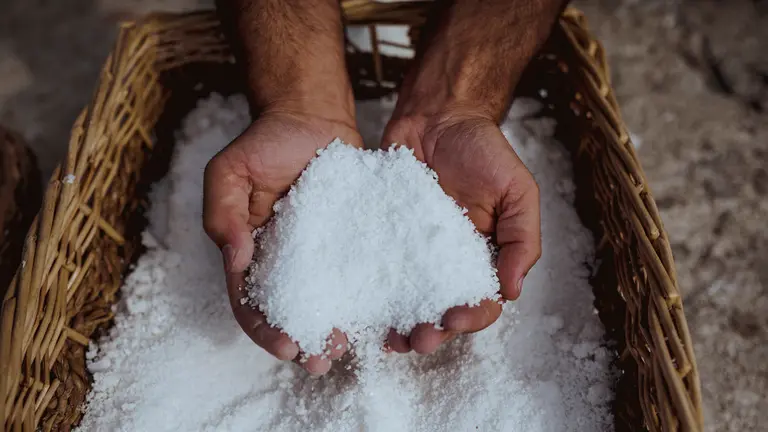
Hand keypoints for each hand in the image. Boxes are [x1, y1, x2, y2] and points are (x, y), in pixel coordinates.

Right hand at [203, 108, 360, 374]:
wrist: (311, 116)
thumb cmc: (264, 142)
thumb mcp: (228, 172)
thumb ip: (223, 215)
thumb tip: (236, 261)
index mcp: (250, 253)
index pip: (250, 302)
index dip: (264, 329)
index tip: (285, 346)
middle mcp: (286, 262)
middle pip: (290, 313)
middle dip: (303, 342)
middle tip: (321, 361)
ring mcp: (321, 254)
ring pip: (326, 302)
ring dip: (335, 329)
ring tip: (351, 346)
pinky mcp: (352, 240)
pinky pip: (359, 273)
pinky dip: (365, 297)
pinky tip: (381, 313)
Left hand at [382, 109, 541, 354]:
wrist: (438, 116)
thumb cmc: (483, 150)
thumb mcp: (517, 190)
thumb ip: (521, 239)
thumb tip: (513, 291)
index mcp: (482, 258)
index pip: (481, 302)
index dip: (471, 317)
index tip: (455, 319)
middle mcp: (446, 264)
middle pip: (440, 311)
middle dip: (431, 332)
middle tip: (418, 340)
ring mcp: (411, 253)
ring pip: (405, 302)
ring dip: (400, 325)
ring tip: (388, 339)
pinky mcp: (382, 238)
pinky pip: (376, 271)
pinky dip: (370, 294)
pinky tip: (361, 307)